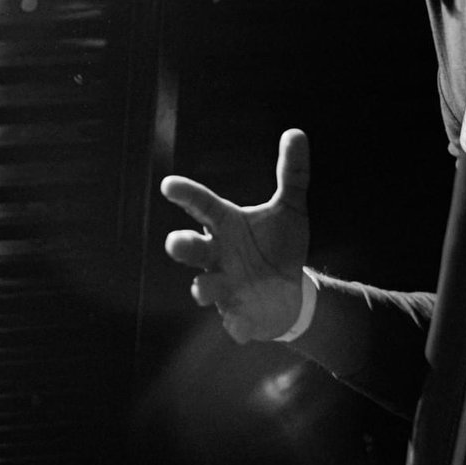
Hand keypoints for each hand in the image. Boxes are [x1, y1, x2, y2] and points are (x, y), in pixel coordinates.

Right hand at [160, 129, 310, 342]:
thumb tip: (297, 132)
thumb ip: (293, 173)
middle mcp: (217, 254)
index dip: (185, 194)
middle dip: (182, 246)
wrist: (289, 292)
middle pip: (191, 249)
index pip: (202, 205)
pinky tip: (243, 331)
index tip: (169, 184)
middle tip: (176, 243)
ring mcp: (224, 286)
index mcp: (226, 225)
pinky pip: (232, 322)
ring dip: (204, 288)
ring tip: (205, 290)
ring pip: (204, 288)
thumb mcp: (291, 208)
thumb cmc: (279, 245)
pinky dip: (235, 326)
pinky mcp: (236, 314)